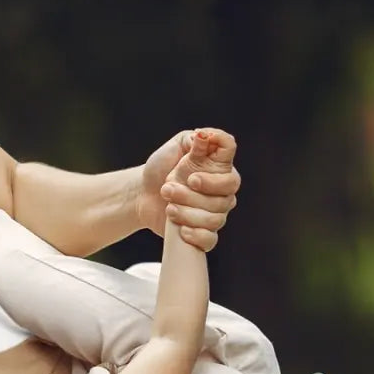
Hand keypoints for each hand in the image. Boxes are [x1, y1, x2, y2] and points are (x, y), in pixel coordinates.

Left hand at [137, 129, 239, 250]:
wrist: (142, 193)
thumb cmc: (160, 168)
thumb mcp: (174, 147)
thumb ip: (192, 141)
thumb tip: (204, 134)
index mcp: (219, 172)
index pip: (232, 176)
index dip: (213, 179)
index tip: (191, 176)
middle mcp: (222, 194)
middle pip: (224, 200)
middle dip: (193, 196)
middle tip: (168, 189)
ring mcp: (215, 214)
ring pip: (214, 219)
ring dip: (187, 212)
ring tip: (168, 205)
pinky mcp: (203, 233)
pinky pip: (210, 240)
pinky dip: (195, 234)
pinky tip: (181, 229)